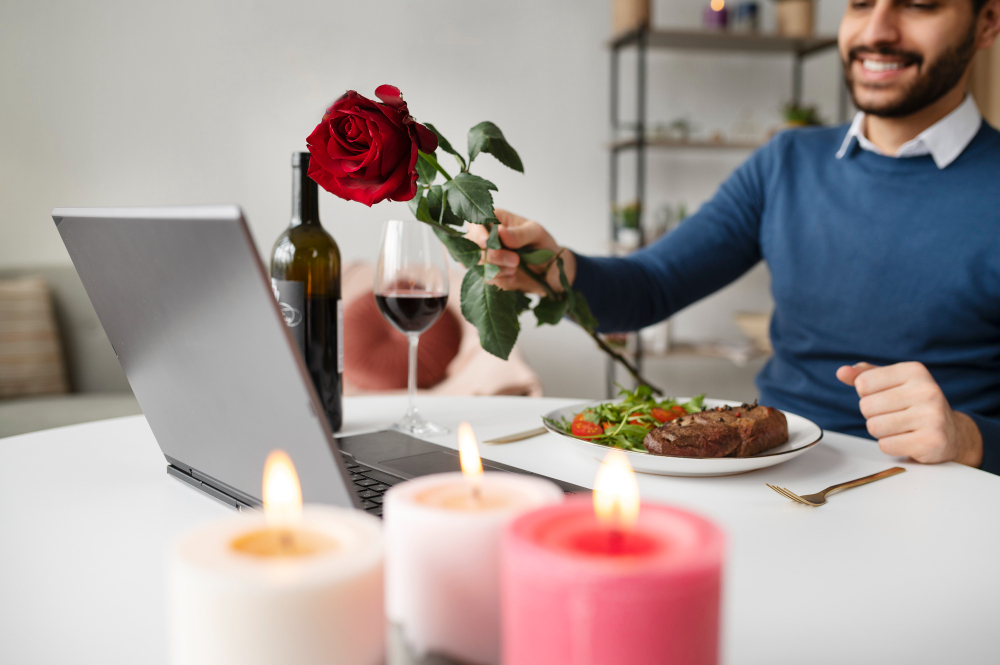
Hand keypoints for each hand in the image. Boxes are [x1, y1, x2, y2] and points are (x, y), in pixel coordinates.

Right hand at [465, 209, 574, 293]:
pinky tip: (513, 275)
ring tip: (516, 266)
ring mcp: (484, 256)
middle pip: (470, 245)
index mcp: (494, 219)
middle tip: (515, 260)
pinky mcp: (487, 273)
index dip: (478, 234)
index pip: (475, 223)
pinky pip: (484, 278)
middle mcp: (484, 236)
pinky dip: (499, 278)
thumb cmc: (542, 244)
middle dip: (491, 255)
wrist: (550, 271)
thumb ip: (520, 233)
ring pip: (475, 263)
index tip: (488, 243)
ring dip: (496, 268)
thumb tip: (500, 232)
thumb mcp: (536, 234)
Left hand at [836, 361, 982, 466]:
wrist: (952, 433)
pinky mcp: (931, 441)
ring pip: (874, 427)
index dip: (867, 395)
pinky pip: (886, 445)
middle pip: (866, 406)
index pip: (863, 383)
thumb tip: (841, 372)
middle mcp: (927, 390)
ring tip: (901, 428)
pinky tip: (908, 440)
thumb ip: (865, 376)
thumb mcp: (892, 383)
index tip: (886, 398)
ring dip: (881, 431)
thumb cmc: (914, 405)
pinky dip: (891, 445)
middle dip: (873, 415)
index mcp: (914, 371)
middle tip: (894, 416)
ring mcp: (932, 416)